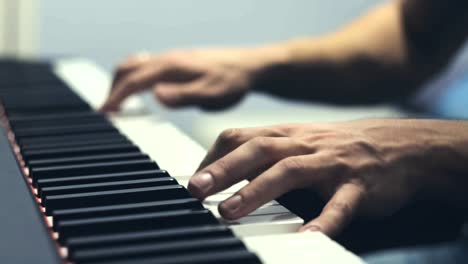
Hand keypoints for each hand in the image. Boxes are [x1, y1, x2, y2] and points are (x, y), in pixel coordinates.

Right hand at [101, 47, 278, 110]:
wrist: (250, 66)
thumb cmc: (233, 81)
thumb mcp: (211, 94)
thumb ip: (184, 96)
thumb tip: (156, 95)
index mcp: (171, 67)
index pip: (134, 80)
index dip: (116, 95)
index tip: (104, 112)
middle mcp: (168, 60)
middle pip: (128, 68)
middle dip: (113, 88)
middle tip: (107, 110)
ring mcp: (172, 59)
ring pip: (136, 65)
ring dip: (122, 81)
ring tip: (118, 102)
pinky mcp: (178, 63)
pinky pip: (148, 67)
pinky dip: (135, 78)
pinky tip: (142, 90)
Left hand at [187, 119, 441, 236]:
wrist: (401, 146)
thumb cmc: (340, 147)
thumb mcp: (302, 141)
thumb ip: (268, 152)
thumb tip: (226, 170)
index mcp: (288, 135)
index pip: (242, 136)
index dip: (214, 157)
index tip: (195, 180)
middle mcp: (305, 145)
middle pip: (259, 148)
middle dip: (224, 169)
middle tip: (197, 190)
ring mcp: (332, 164)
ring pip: (290, 171)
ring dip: (257, 191)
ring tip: (230, 212)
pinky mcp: (359, 186)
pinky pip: (339, 205)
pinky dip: (322, 222)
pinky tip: (306, 239)